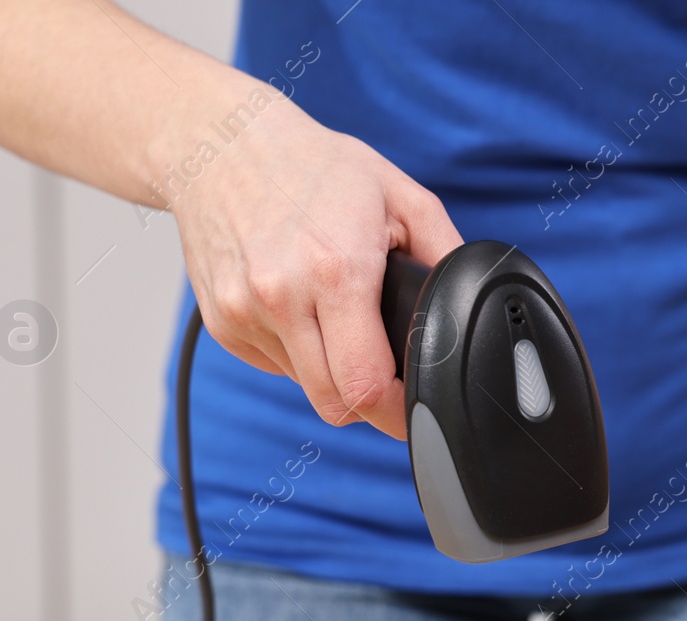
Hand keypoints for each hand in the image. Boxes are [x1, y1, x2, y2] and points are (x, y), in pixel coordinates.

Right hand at [169, 100, 461, 437]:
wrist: (218, 143)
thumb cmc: (311, 166)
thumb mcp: (400, 195)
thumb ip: (444, 253)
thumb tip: (469, 302)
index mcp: (335, 271)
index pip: (365, 387)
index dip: (398, 412)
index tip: (416, 409)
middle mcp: (282, 297)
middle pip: (336, 404)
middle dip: (371, 401)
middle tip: (388, 373)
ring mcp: (244, 314)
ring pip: (307, 389)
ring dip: (332, 374)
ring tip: (339, 318)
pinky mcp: (222, 324)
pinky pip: (276, 367)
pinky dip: (298, 354)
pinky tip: (303, 309)